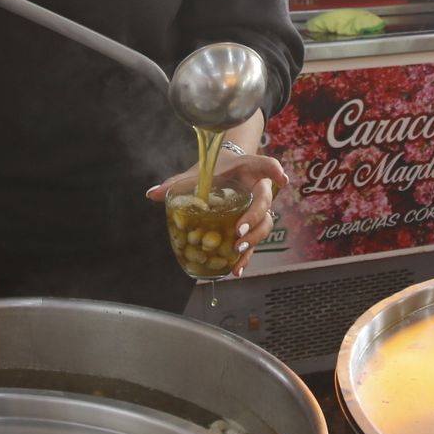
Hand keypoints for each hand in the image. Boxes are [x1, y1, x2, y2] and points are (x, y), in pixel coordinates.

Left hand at [147, 149, 288, 276]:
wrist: (227, 169)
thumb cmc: (215, 169)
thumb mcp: (198, 172)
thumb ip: (177, 183)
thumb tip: (151, 194)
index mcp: (249, 168)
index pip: (267, 165)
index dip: (275, 171)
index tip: (282, 178)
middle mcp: (259, 188)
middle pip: (266, 201)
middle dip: (255, 217)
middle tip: (240, 230)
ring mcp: (260, 207)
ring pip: (266, 224)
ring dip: (254, 238)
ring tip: (238, 251)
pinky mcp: (254, 224)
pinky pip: (255, 240)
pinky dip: (247, 255)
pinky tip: (236, 269)